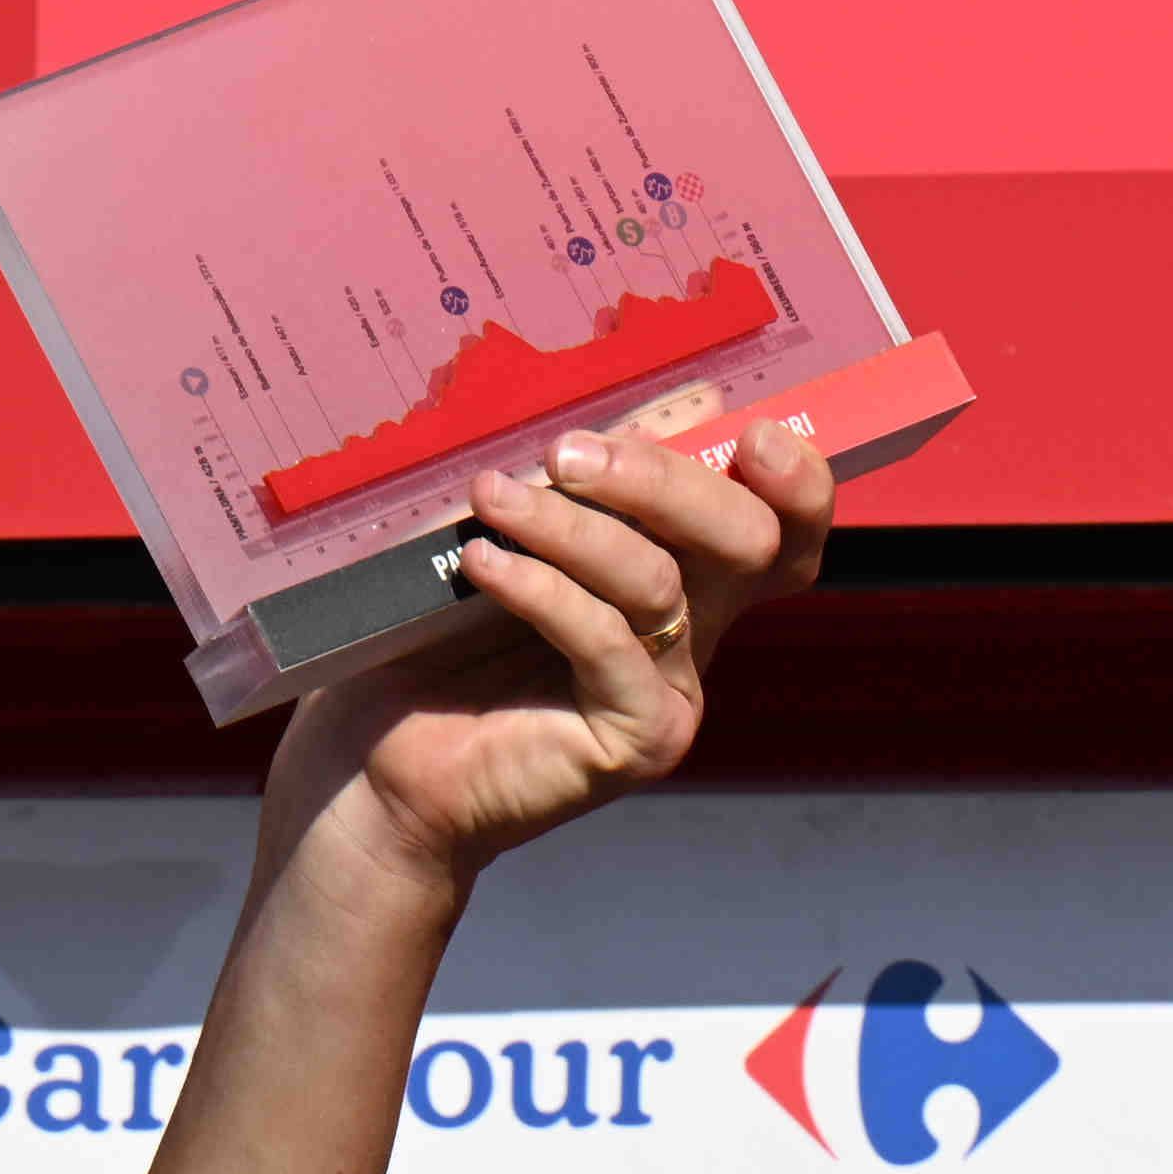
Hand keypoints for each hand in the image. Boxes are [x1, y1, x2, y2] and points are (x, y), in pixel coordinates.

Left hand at [260, 391, 828, 896]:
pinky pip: (604, 641)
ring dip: (570, 527)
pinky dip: (541, 590)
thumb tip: (684, 399)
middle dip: (661, 479)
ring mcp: (671, 692)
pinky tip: (481, 562)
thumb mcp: (509, 533)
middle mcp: (697, 636)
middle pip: (744, 541)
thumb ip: (590, 475)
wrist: (378, 774)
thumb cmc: (434, 647)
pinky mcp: (637, 738)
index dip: (793, 480)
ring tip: (489, 497)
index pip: (781, 525)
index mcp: (687, 579)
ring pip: (658, 582)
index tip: (749, 432)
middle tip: (566, 453)